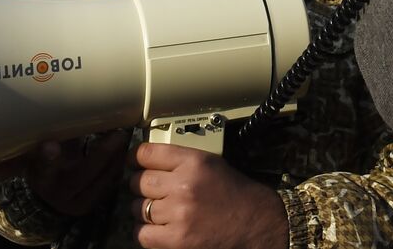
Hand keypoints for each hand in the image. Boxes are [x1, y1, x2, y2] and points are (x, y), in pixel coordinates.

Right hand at [0, 132, 130, 216]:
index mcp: (41, 179)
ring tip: (125, 135)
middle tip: (116, 133)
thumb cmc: (40, 167)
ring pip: (102, 178)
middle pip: (83, 174)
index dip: (47, 158)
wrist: (49, 194)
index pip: (43, 169)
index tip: (51, 144)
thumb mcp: (26, 162)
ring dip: (116, 157)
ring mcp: (78, 201)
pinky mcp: (94, 202)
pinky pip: (110, 183)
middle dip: (101, 153)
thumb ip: (11, 161)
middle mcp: (59, 193)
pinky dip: (119, 165)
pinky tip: (126, 149)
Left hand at [130, 143, 287, 248]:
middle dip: (142, 186)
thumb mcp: (214, 165)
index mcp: (195, 162)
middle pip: (139, 181)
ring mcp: (178, 214)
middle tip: (151, 190)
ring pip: (138, 208)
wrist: (259, 226)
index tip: (133, 161)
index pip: (147, 153)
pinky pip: (142, 233)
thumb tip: (150, 164)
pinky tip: (159, 229)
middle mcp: (184, 186)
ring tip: (160, 211)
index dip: (136, 158)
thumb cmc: (239, 196)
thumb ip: (183, 162)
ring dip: (144, 210)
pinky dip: (147, 232)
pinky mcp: (176, 239)